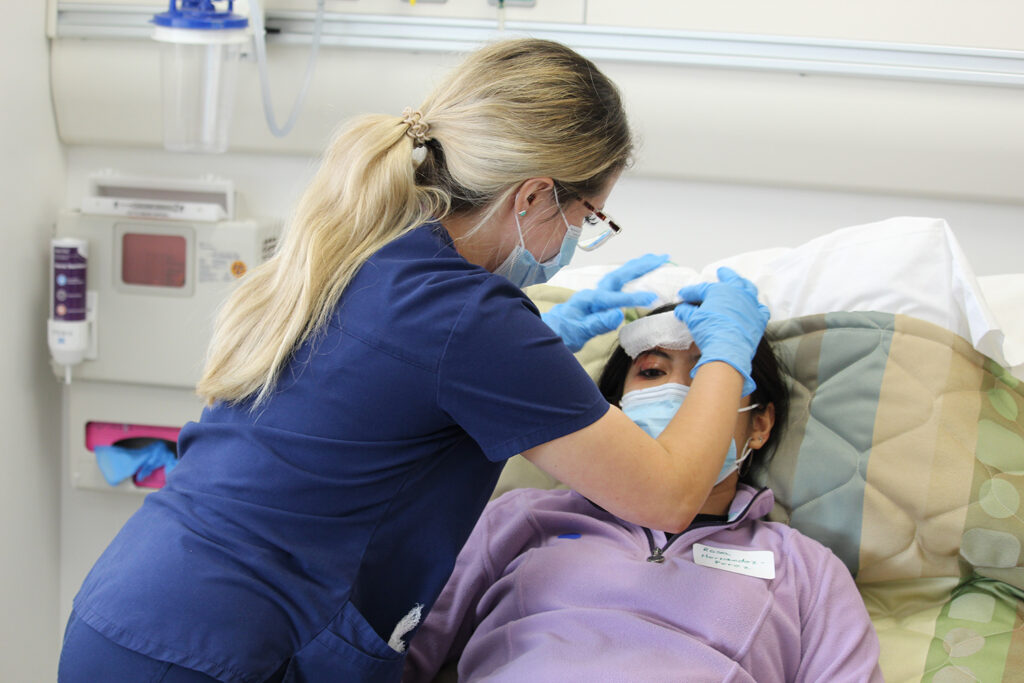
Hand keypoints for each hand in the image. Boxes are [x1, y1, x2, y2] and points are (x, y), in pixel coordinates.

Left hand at [542, 253, 668, 351]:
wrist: (547, 332)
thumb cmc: (561, 333)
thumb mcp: (577, 332)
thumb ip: (596, 324)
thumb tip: (617, 315)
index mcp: (589, 300)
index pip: (614, 298)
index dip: (632, 298)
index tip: (651, 298)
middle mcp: (594, 293)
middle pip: (620, 275)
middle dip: (641, 266)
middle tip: (662, 258)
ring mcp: (596, 295)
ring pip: (620, 276)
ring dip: (638, 267)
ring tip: (657, 259)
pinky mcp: (599, 299)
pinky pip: (619, 284)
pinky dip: (632, 275)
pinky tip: (641, 273)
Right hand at [674, 267, 769, 395]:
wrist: (728, 348)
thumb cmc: (710, 331)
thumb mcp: (693, 320)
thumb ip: (686, 312)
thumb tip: (681, 310)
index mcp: (719, 290)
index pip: (702, 289)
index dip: (691, 292)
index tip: (683, 295)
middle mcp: (737, 293)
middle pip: (731, 279)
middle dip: (725, 274)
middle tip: (721, 271)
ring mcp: (750, 304)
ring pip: (749, 289)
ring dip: (744, 285)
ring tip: (741, 283)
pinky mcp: (759, 318)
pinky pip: (761, 309)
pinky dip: (757, 307)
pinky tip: (754, 308)